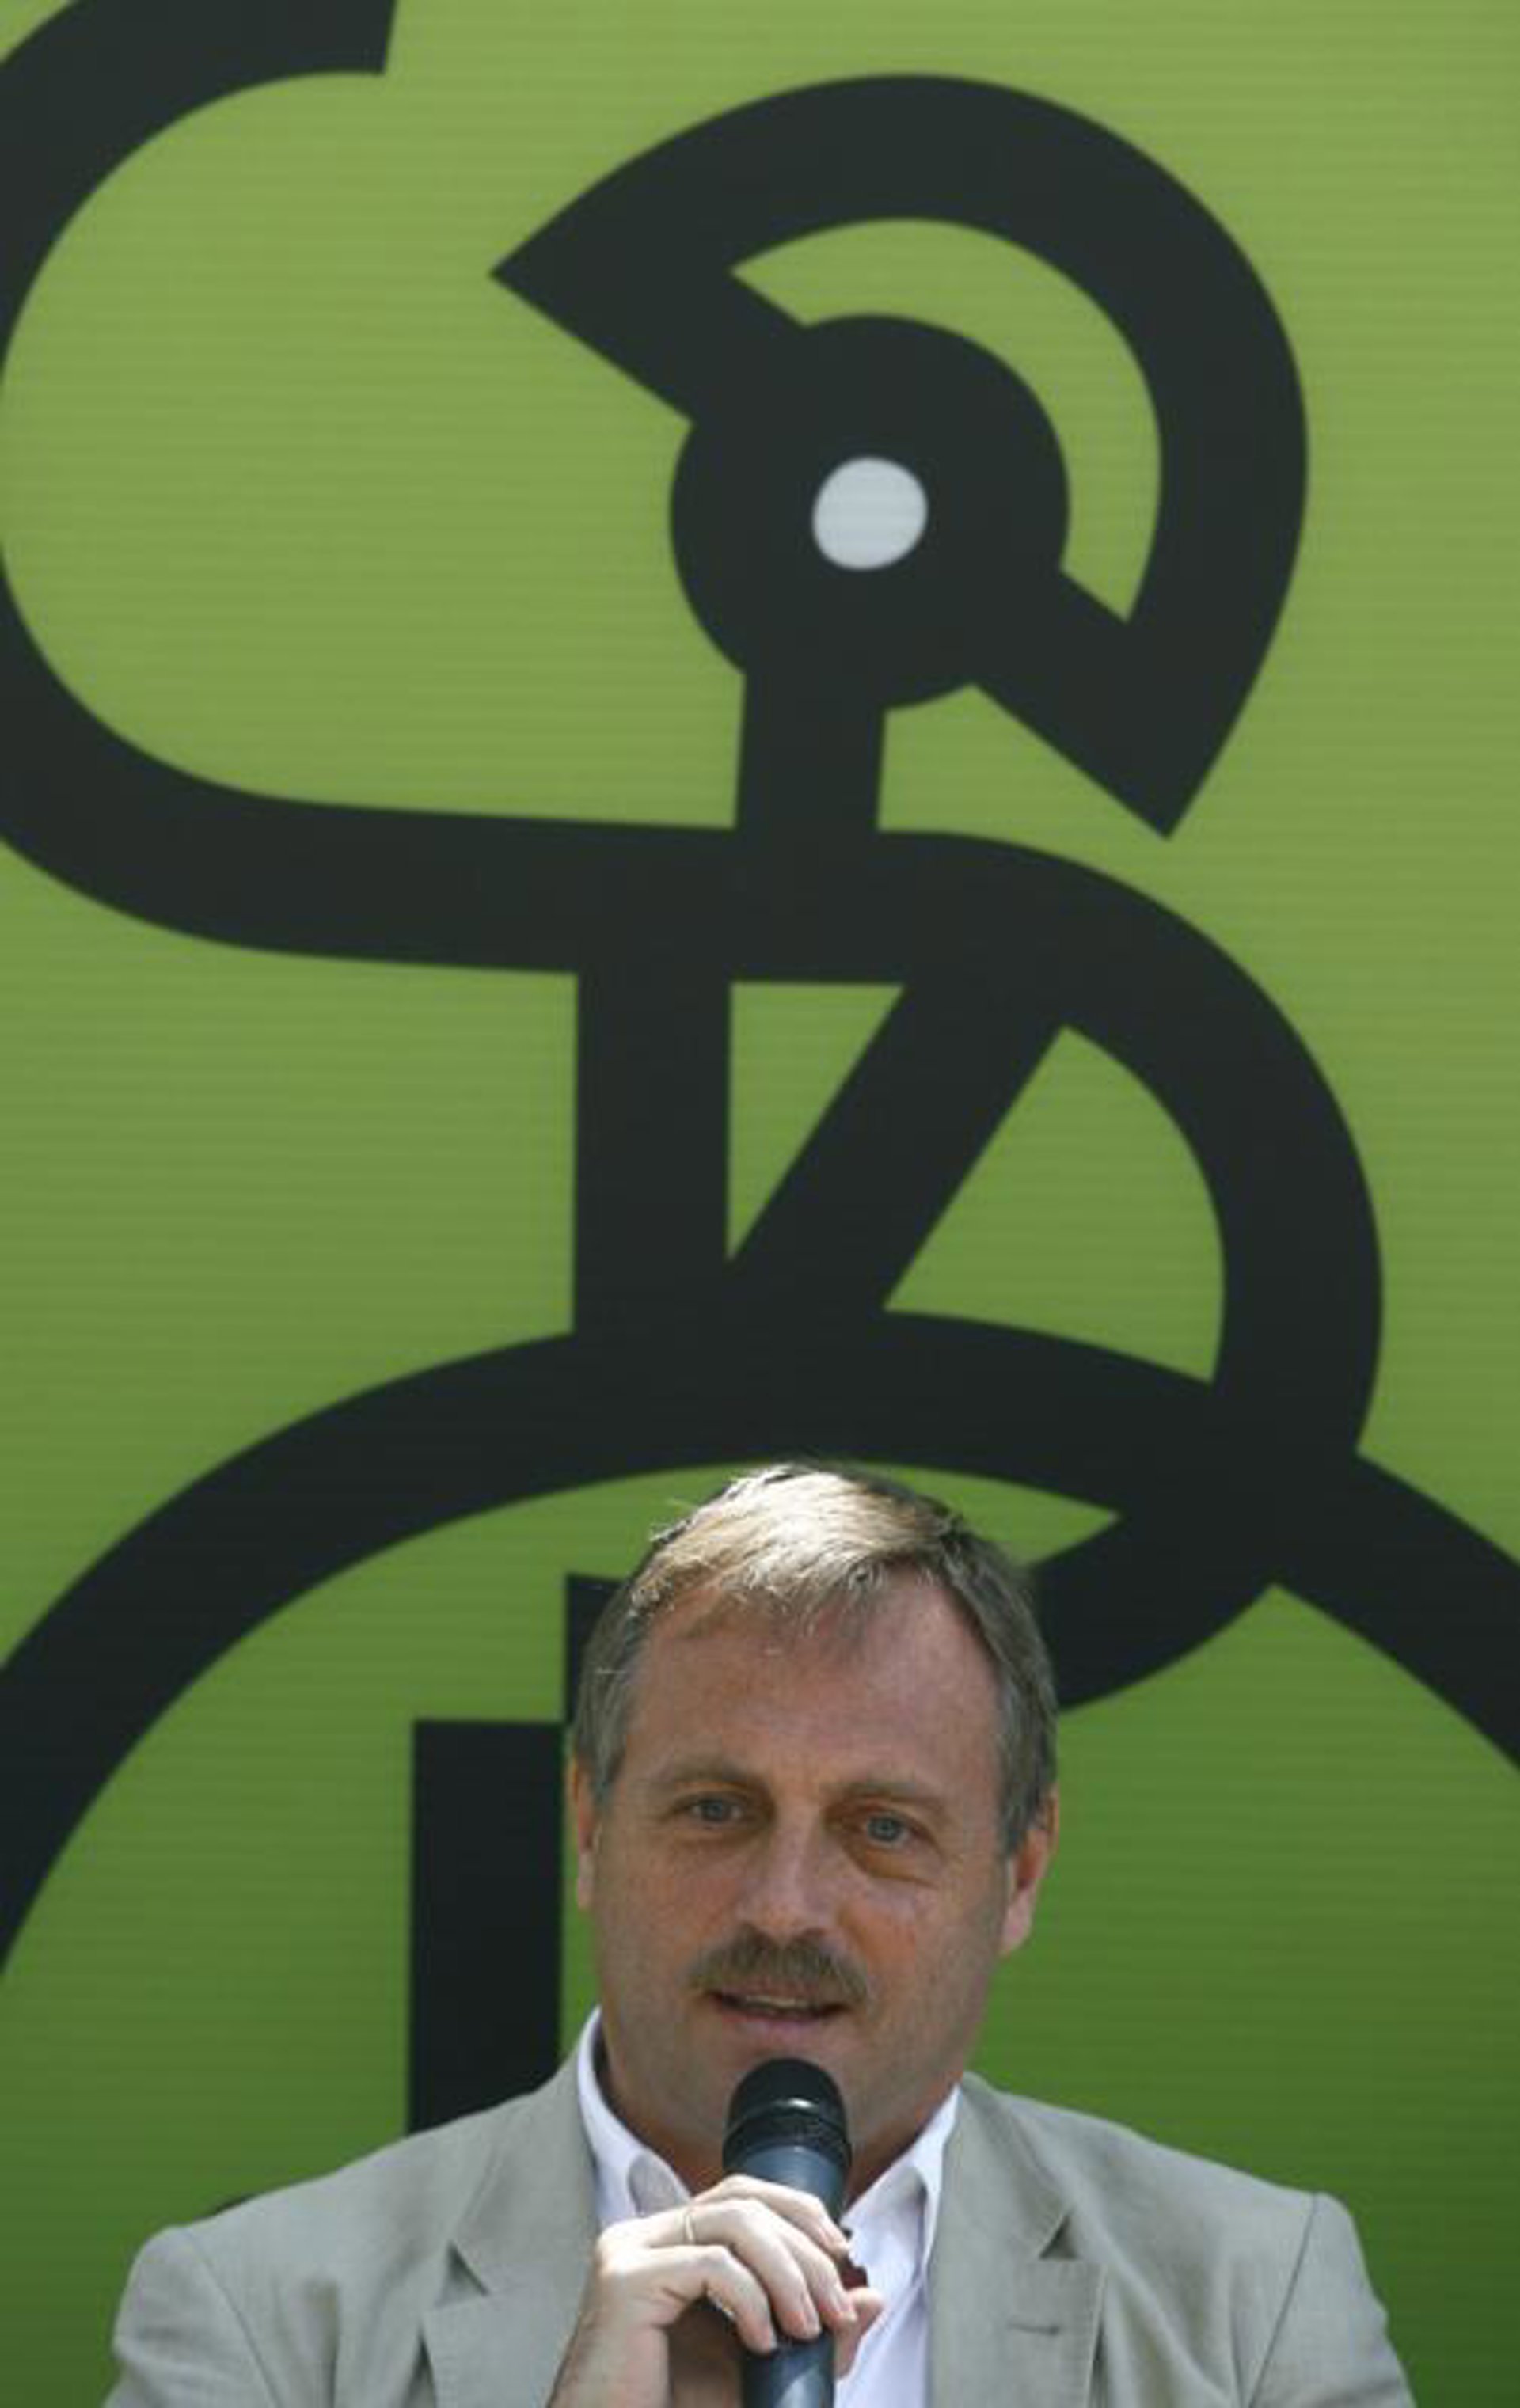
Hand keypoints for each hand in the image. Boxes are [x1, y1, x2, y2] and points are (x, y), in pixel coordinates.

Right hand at [547, 2174, 883, 2407]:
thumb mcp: (756, 2367)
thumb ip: (809, 2329)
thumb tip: (872, 2298)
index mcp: (667, 2243)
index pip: (741, 2192)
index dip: (798, 2210)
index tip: (841, 2253)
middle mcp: (643, 2235)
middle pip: (744, 2201)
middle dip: (805, 2250)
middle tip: (837, 2308)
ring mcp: (627, 2251)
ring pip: (733, 2221)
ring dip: (789, 2271)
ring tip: (808, 2326)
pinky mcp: (623, 2281)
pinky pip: (710, 2264)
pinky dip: (752, 2300)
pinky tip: (763, 2343)